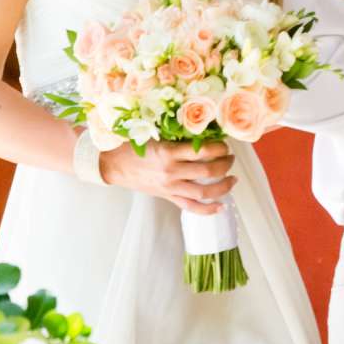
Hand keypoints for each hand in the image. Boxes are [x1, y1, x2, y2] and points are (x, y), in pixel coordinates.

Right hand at [99, 140, 236, 214]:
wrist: (111, 164)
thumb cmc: (130, 146)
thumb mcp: (153, 135)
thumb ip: (176, 138)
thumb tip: (201, 134)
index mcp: (168, 152)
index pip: (203, 150)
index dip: (219, 147)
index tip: (224, 143)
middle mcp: (171, 171)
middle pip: (208, 170)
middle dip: (225, 163)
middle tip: (231, 157)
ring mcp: (170, 186)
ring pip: (204, 190)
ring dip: (223, 185)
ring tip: (232, 179)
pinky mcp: (167, 196)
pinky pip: (190, 206)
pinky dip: (207, 209)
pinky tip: (221, 206)